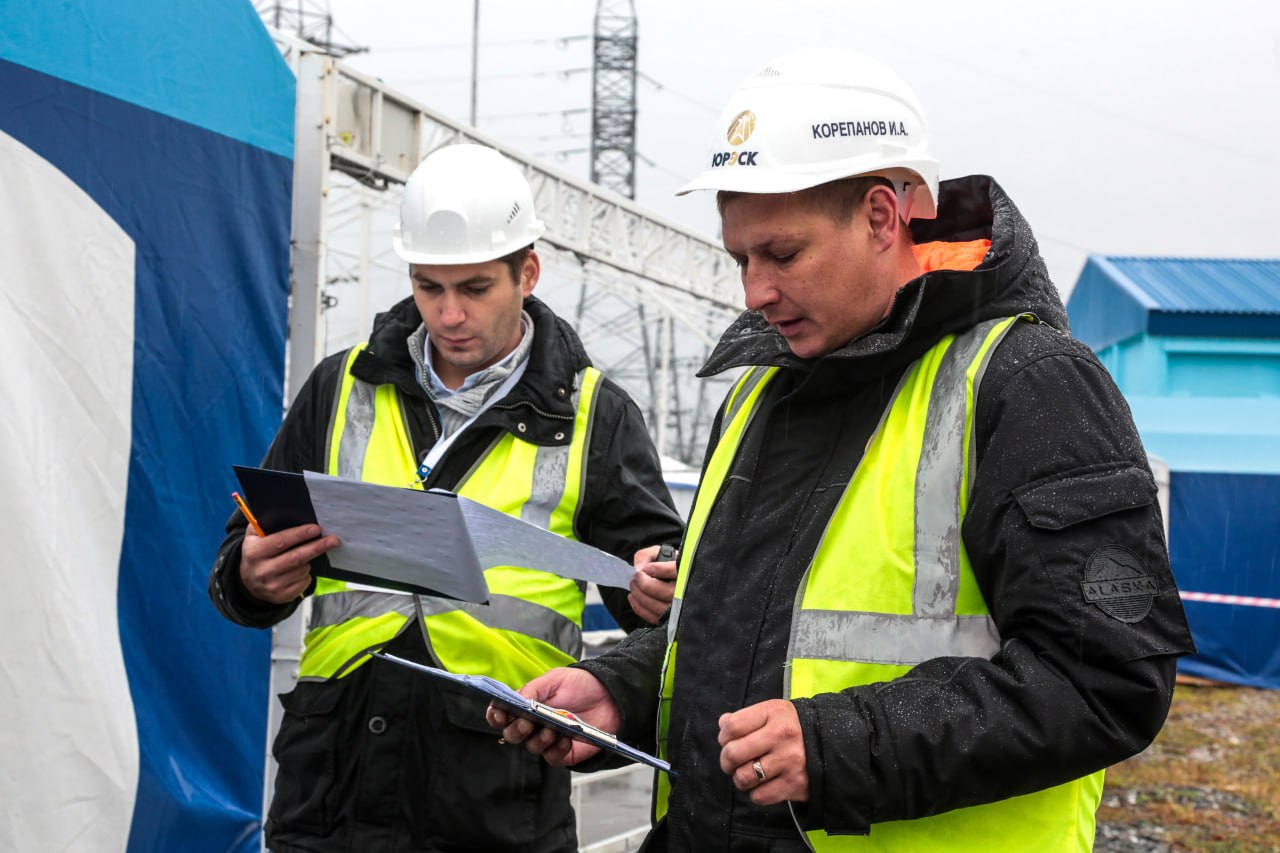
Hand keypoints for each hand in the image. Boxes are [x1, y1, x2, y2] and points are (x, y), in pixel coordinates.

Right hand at [239, 523, 339, 603]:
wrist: (248, 582)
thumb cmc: (257, 553)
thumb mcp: (253, 537)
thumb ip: (263, 524)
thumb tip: (283, 512)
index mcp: (254, 552)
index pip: (280, 541)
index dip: (299, 535)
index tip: (316, 528)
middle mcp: (262, 570)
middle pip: (295, 558)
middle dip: (317, 547)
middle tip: (333, 540)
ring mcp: (272, 585)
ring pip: (302, 570)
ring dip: (310, 561)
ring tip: (309, 554)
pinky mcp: (281, 596)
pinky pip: (303, 582)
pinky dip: (307, 574)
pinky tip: (302, 569)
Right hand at [486, 668, 620, 766]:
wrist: (610, 695)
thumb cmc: (580, 685)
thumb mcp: (554, 680)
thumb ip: (532, 690)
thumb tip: (514, 700)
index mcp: (526, 706)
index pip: (502, 715)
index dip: (496, 716)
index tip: (499, 714)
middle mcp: (534, 725)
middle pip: (512, 735)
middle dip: (516, 730)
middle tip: (528, 723)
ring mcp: (548, 740)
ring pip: (531, 748)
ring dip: (538, 740)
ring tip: (552, 729)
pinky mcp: (564, 752)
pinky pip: (552, 758)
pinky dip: (556, 750)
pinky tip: (565, 739)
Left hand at [628, 544, 678, 623]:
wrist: (674, 579)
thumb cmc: (666, 565)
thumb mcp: (659, 553)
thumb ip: (646, 555)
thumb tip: (638, 568)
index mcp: (687, 572)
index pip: (676, 571)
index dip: (659, 569)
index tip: (646, 568)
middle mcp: (686, 591)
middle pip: (666, 593)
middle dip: (646, 584)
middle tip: (636, 577)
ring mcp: (679, 608)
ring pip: (659, 607)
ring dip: (640, 596)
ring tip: (633, 585)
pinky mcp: (669, 618)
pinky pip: (653, 617)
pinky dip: (639, 607)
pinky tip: (633, 597)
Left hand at [718, 699, 808, 804]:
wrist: (832, 745)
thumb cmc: (794, 727)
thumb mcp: (774, 712)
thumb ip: (746, 717)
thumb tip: (722, 724)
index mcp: (774, 712)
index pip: (732, 726)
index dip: (723, 736)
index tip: (729, 740)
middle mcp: (782, 735)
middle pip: (733, 754)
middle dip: (726, 761)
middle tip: (732, 763)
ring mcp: (789, 761)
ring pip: (743, 778)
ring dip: (740, 779)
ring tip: (748, 774)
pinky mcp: (794, 784)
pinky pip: (759, 796)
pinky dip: (756, 793)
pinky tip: (764, 784)